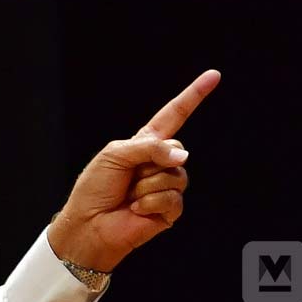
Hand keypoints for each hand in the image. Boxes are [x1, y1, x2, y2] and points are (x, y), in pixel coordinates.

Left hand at [47, 70, 220, 271]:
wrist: (88, 224)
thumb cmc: (95, 188)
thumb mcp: (116, 155)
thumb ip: (149, 148)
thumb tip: (183, 156)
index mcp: (145, 144)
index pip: (174, 115)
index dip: (193, 96)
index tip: (213, 76)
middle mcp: (159, 163)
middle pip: (176, 149)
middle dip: (149, 161)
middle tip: (127, 177)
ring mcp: (167, 186)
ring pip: (176, 175)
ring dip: (147, 185)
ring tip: (130, 195)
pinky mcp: (170, 210)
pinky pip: (173, 199)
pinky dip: (151, 203)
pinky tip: (136, 209)